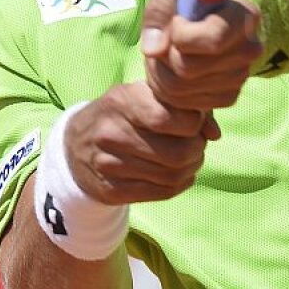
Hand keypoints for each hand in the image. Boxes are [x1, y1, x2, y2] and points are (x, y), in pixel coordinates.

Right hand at [65, 83, 219, 204]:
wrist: (74, 146)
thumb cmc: (120, 114)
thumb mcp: (142, 96)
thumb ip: (181, 106)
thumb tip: (214, 133)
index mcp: (120, 101)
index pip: (169, 117)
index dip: (194, 121)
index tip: (195, 120)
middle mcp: (111, 133)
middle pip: (177, 152)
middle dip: (197, 148)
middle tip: (197, 142)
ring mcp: (109, 165)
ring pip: (173, 175)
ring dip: (191, 167)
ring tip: (189, 157)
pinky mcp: (111, 190)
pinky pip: (162, 192)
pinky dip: (181, 183)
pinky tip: (179, 173)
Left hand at [140, 0, 262, 110]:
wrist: (200, 21)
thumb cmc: (186, 0)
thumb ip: (159, 10)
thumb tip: (154, 49)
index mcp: (244, 16)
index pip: (212, 39)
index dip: (181, 35)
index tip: (176, 21)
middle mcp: (250, 48)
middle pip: (189, 68)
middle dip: (164, 55)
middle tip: (164, 40)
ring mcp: (241, 76)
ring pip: (180, 88)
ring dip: (160, 72)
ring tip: (165, 53)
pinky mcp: (228, 96)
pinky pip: (185, 104)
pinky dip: (169, 90)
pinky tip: (174, 69)